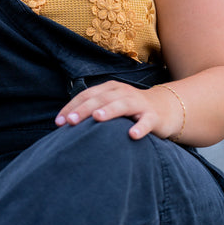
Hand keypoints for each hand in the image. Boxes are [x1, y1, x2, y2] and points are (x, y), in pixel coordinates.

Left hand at [54, 80, 182, 140]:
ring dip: (109, 111)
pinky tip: (132, 135)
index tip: (59, 122)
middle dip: (84, 109)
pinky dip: (140, 127)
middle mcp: (122, 92)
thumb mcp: (110, 105)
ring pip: (122, 105)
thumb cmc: (130, 110)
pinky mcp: (153, 116)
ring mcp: (138, 103)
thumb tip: (66, 123)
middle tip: (71, 121)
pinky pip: (146, 121)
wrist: (164, 109)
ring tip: (97, 118)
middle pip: (101, 98)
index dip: (72, 107)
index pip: (87, 95)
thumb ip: (93, 110)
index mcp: (109, 89)